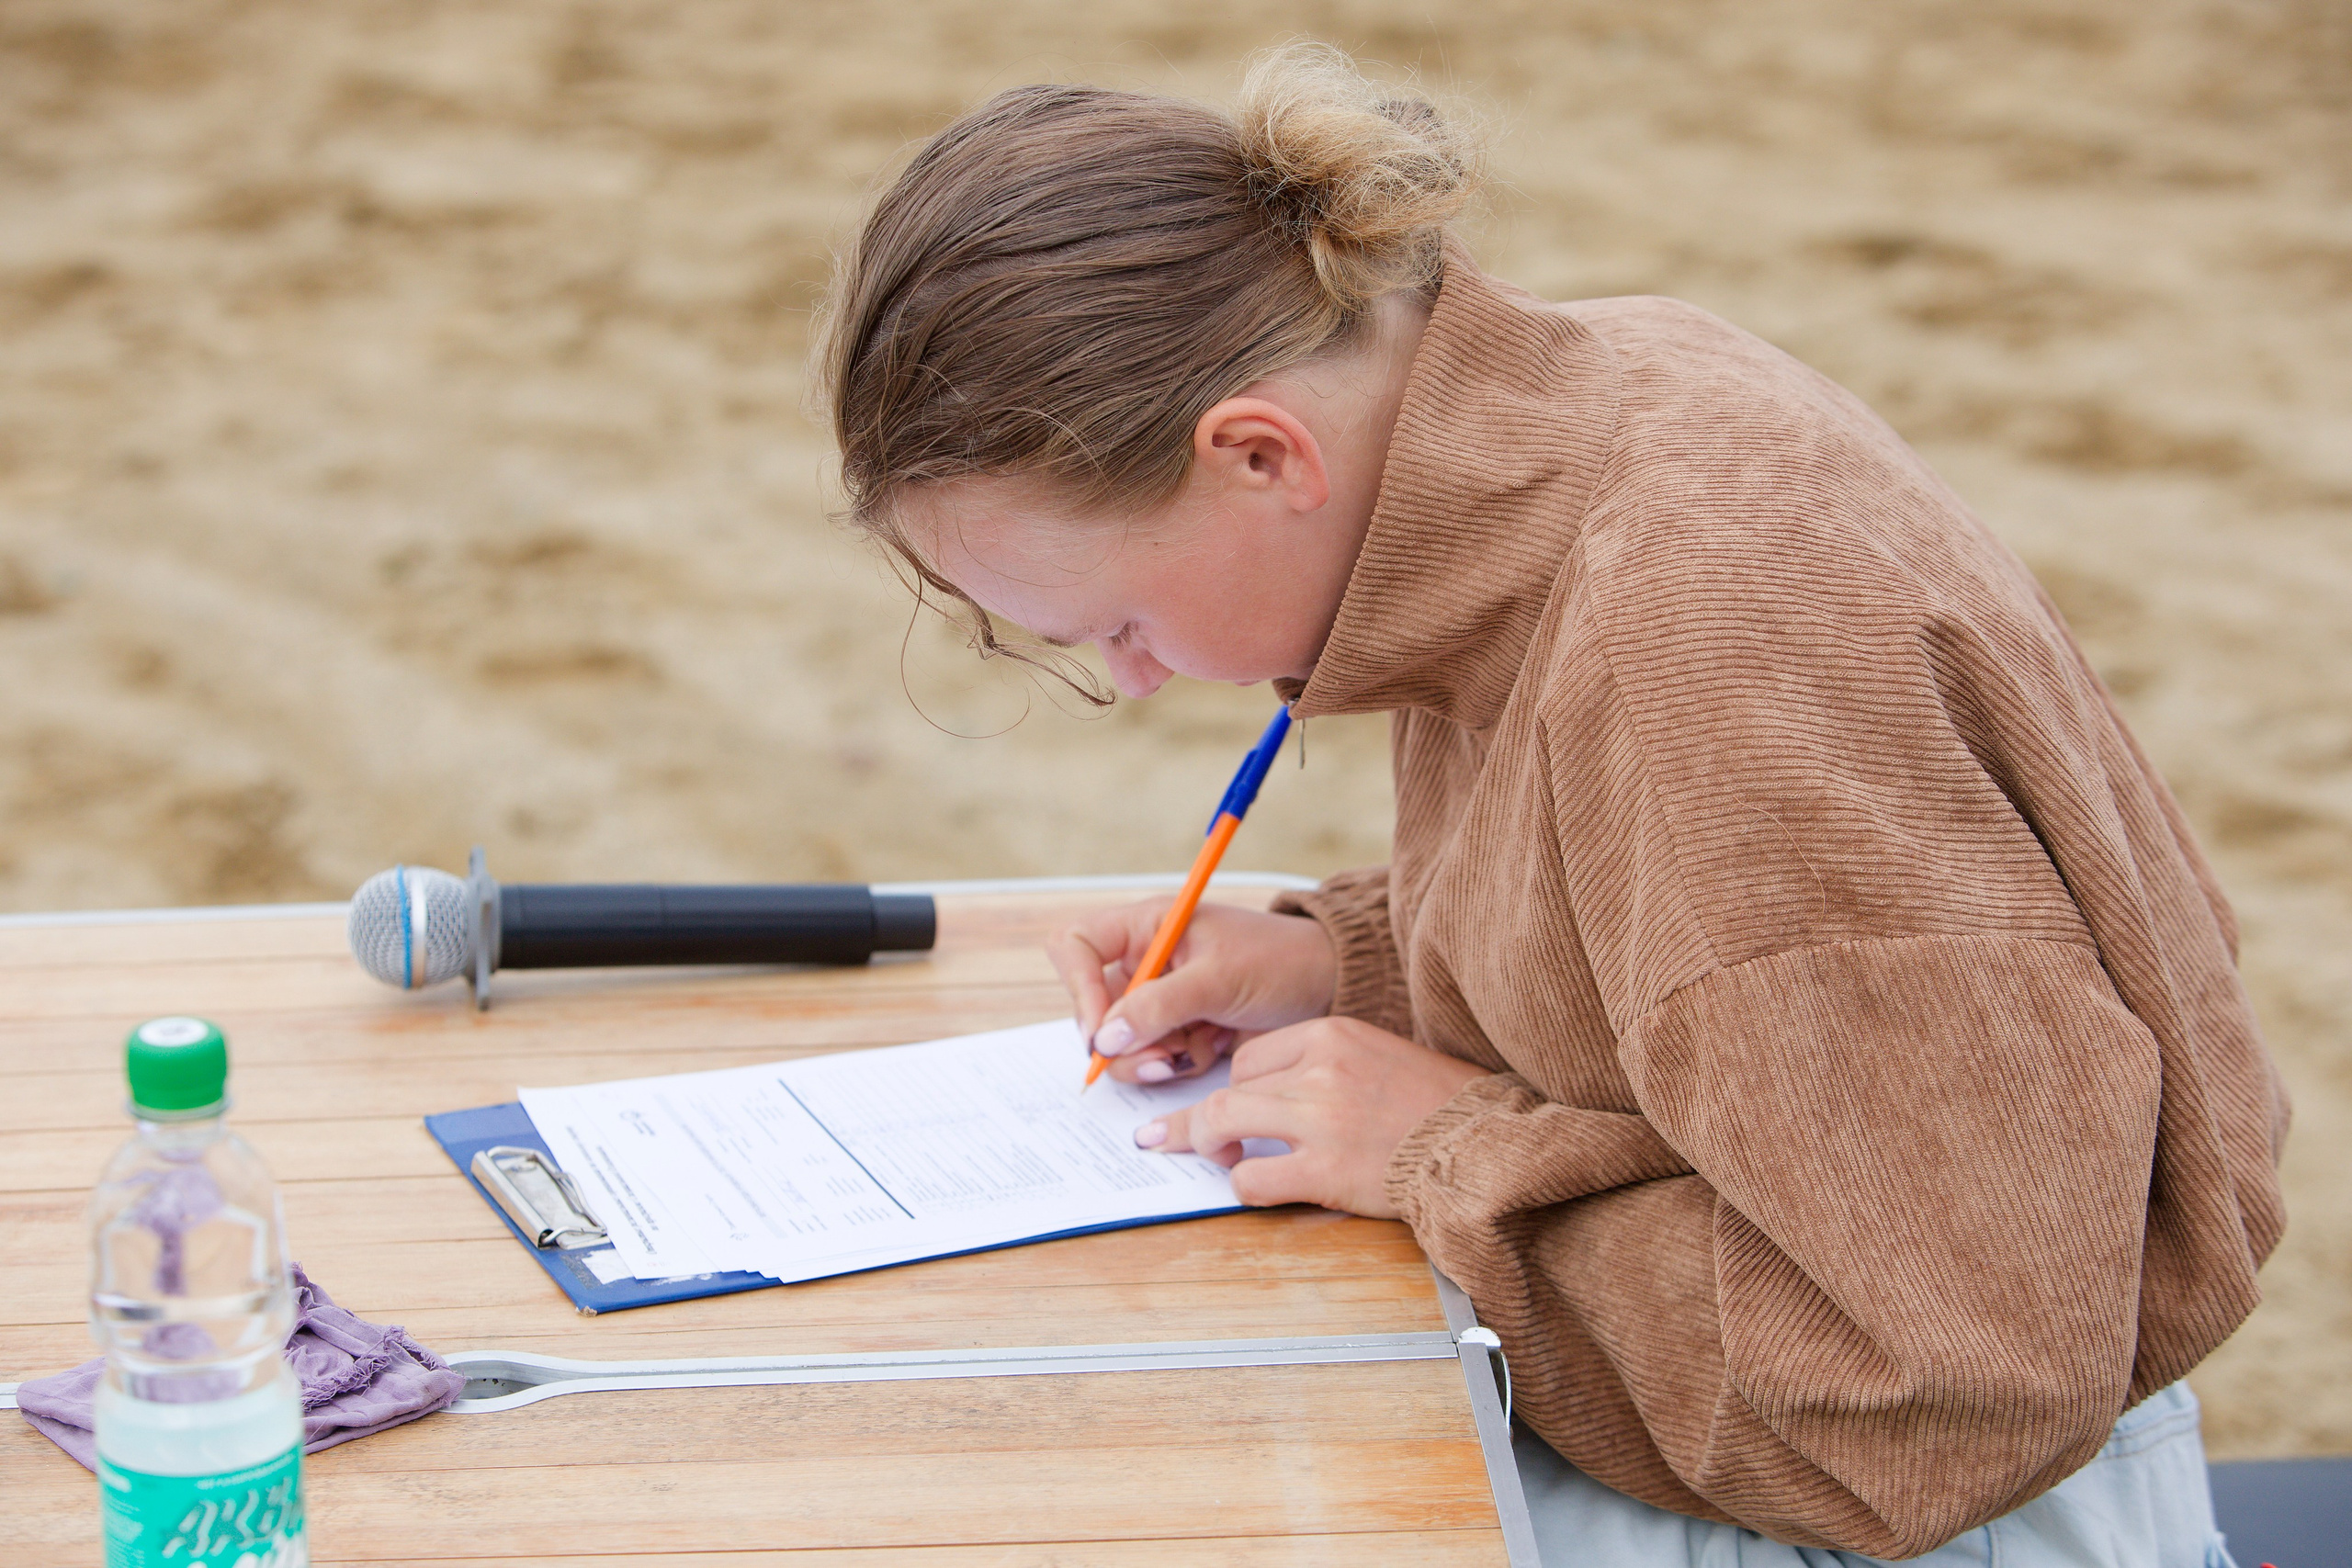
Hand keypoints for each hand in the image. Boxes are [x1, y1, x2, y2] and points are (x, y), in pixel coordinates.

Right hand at [1047, 899, 1336, 1083]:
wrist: (1329, 986)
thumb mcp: (1218, 978)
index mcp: (1146, 927)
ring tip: (1189, 1057)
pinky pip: (1154, 1057)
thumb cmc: (1280, 962)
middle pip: (1093, 1008)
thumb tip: (1104, 1038)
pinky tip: (1211, 1050)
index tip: (1103, 1029)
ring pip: (1120, 1042)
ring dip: (1149, 1058)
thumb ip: (1158, 1006)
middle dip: (1121, 1041)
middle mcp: (1145, 962)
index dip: (1079, 988)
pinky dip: (1177, 1063)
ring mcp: (1161, 1000)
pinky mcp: (1180, 1030)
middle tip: (1160, 1059)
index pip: (1077, 947)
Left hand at [1132, 1017, 1485, 1217]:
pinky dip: (1244, 1187)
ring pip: (1224, 1123)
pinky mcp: (1327, 1169)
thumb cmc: (1431, 1103)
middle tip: (1179, 1138)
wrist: (1481, 1141)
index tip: (1229, 1108)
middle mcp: (1321, 1069)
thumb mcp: (1373, 1054)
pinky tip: (1259, 1188)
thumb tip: (1260, 1093)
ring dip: (1209, 1147)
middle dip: (1198, 1120)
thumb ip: (1319, 1065)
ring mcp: (1322, 1118)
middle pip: (1228, 1088)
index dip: (1236, 1088)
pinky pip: (1253, 1178)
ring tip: (1220, 1160)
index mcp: (1331, 1034)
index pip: (1250, 1057)